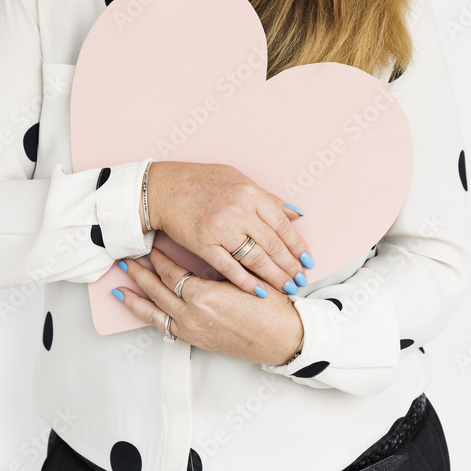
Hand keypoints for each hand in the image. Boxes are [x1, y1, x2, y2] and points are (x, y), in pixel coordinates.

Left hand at [115, 247, 304, 365]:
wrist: (284, 339)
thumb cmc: (271, 306)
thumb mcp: (247, 277)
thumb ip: (225, 261)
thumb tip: (208, 241)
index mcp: (203, 295)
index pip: (171, 271)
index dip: (159, 257)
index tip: (151, 245)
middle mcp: (191, 314)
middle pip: (156, 289)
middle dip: (139, 272)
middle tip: (125, 258)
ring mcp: (190, 329)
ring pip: (153, 310)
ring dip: (136, 295)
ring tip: (119, 284)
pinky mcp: (194, 340)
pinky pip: (161, 327)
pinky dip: (146, 316)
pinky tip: (137, 309)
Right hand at [143, 161, 313, 297]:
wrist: (162, 189)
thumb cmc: (199, 180)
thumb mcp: (237, 179)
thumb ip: (267, 198)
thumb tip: (295, 214)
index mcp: (250, 193)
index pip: (282, 224)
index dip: (297, 245)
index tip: (308, 259)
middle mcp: (238, 211)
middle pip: (273, 245)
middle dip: (291, 265)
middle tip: (302, 280)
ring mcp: (221, 229)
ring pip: (256, 259)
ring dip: (275, 276)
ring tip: (288, 287)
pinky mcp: (203, 245)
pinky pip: (230, 268)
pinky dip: (247, 281)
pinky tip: (259, 290)